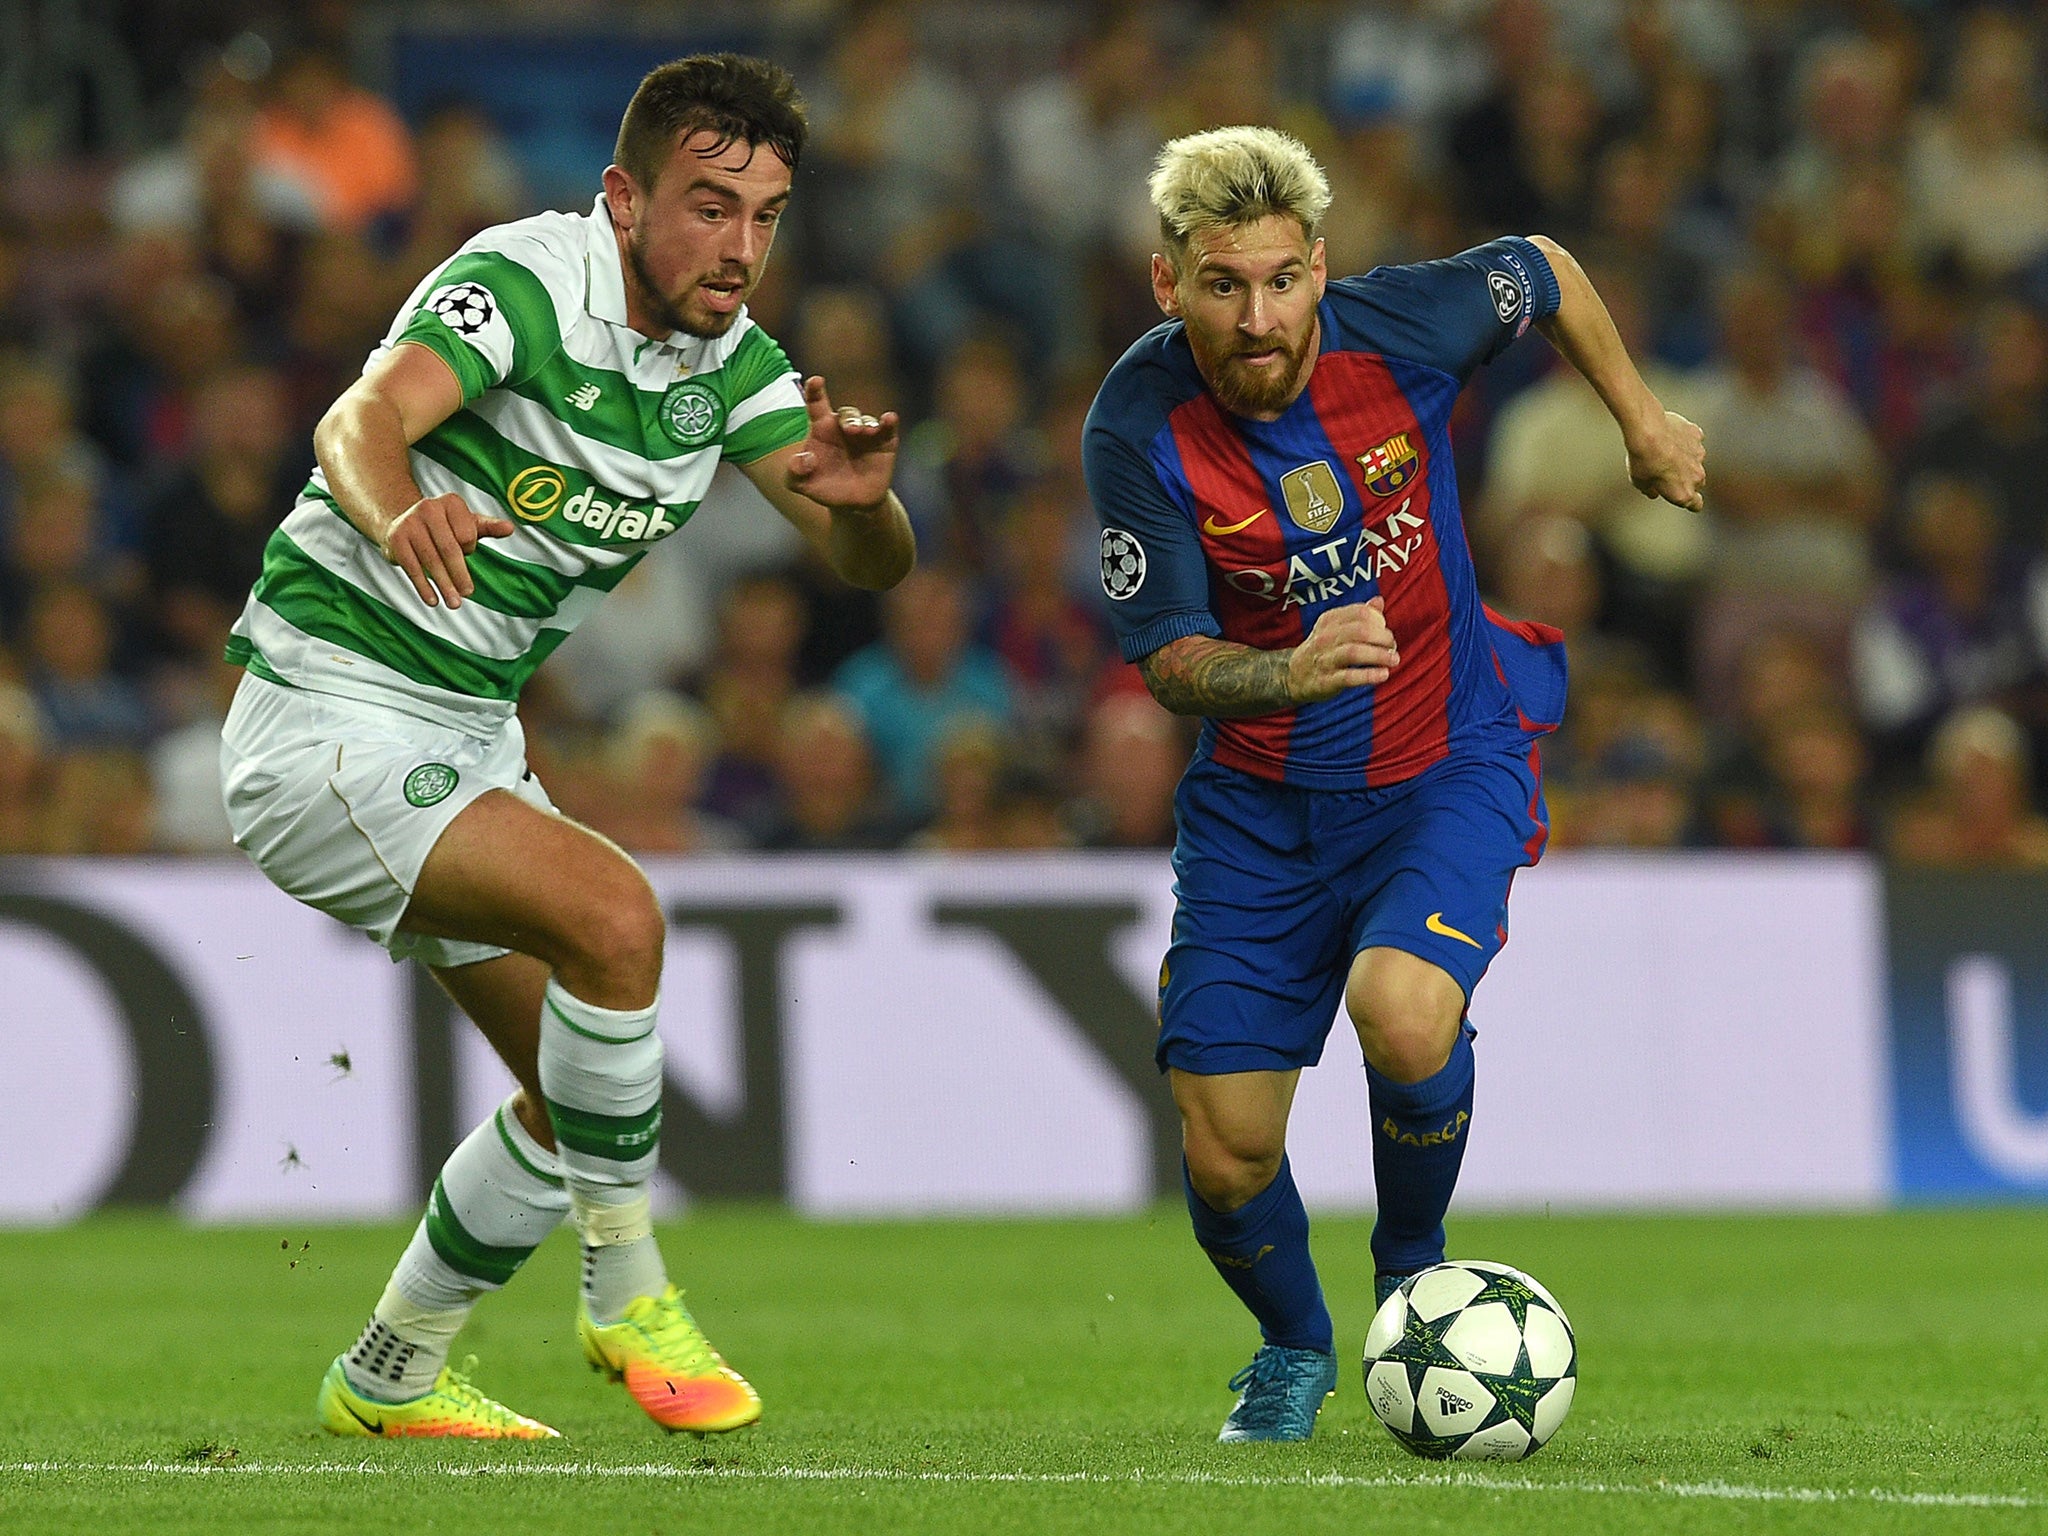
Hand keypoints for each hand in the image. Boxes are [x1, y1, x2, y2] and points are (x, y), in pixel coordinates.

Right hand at [381, 493, 512, 607]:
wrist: (399, 522)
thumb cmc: (442, 526)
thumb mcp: (467, 523)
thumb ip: (489, 527)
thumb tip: (510, 528)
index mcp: (451, 502)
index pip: (467, 533)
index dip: (469, 548)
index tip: (466, 552)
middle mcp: (429, 508)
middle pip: (450, 548)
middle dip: (460, 575)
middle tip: (468, 593)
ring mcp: (410, 523)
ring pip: (432, 560)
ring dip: (444, 585)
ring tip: (454, 603)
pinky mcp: (396, 539)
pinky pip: (412, 567)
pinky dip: (423, 586)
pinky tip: (433, 600)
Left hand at [785, 375, 899, 511]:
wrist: (851, 504)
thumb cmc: (823, 487)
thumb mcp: (799, 483)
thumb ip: (794, 472)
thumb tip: (804, 459)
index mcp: (821, 429)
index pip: (816, 404)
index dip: (815, 390)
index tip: (816, 381)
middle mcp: (844, 427)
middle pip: (847, 413)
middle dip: (850, 419)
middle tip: (852, 430)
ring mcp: (866, 433)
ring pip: (867, 420)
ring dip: (867, 424)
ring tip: (866, 432)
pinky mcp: (884, 442)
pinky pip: (888, 428)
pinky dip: (889, 421)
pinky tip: (889, 419)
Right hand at [1287, 597, 1398, 703]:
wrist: (1294, 675)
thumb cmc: (1323, 649)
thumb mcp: (1335, 628)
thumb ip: (1358, 615)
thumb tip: (1379, 601)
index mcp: (1329, 621)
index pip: (1360, 613)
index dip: (1378, 620)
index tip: (1385, 630)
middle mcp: (1325, 638)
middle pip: (1359, 631)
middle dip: (1382, 638)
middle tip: (1393, 646)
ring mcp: (1324, 659)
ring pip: (1354, 652)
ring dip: (1378, 655)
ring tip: (1394, 659)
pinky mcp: (1326, 681)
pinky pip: (1349, 677)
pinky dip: (1368, 675)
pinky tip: (1383, 674)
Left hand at [1625, 409, 1706, 512]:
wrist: (1648, 430)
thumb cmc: (1642, 459)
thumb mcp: (1639, 481)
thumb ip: (1650, 490)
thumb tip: (1653, 492)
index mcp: (1683, 493)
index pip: (1696, 504)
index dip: (1691, 503)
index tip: (1684, 498)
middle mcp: (1696, 476)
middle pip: (1697, 483)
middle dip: (1686, 480)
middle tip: (1668, 472)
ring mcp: (1699, 455)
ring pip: (1696, 461)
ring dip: (1685, 458)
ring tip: (1665, 451)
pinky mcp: (1697, 436)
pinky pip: (1693, 441)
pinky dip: (1685, 440)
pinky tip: (1670, 436)